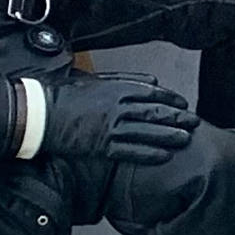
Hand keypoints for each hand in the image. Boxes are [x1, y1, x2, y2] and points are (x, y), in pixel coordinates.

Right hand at [42, 73, 199, 164]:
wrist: (40, 113)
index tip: (183, 103)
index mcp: (117, 88)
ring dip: (170, 136)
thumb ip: (125, 79)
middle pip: (156, 112)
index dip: (171, 99)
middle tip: (194, 122)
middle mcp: (119, 107)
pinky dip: (150, 153)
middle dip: (178, 117)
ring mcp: (112, 127)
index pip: (153, 93)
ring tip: (186, 139)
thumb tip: (152, 81)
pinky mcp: (102, 146)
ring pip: (148, 131)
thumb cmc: (64, 94)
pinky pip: (132, 151)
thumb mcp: (95, 79)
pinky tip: (164, 155)